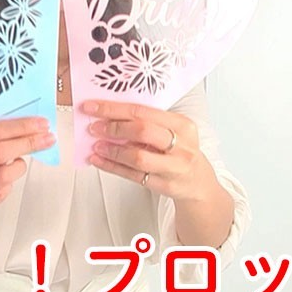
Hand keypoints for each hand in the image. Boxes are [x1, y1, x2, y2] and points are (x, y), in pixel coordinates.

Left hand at [82, 100, 215, 201]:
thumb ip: (147, 122)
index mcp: (182, 124)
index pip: (144, 111)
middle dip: (114, 128)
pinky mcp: (164, 185)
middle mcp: (181, 145)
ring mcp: (174, 167)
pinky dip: (112, 167)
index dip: (115, 109)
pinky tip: (99, 160)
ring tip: (96, 145)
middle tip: (95, 127)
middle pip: (143, 131)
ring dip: (112, 150)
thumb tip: (110, 114)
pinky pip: (133, 176)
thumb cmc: (180, 151)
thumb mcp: (174, 131)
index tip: (94, 107)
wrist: (197, 182)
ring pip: (138, 157)